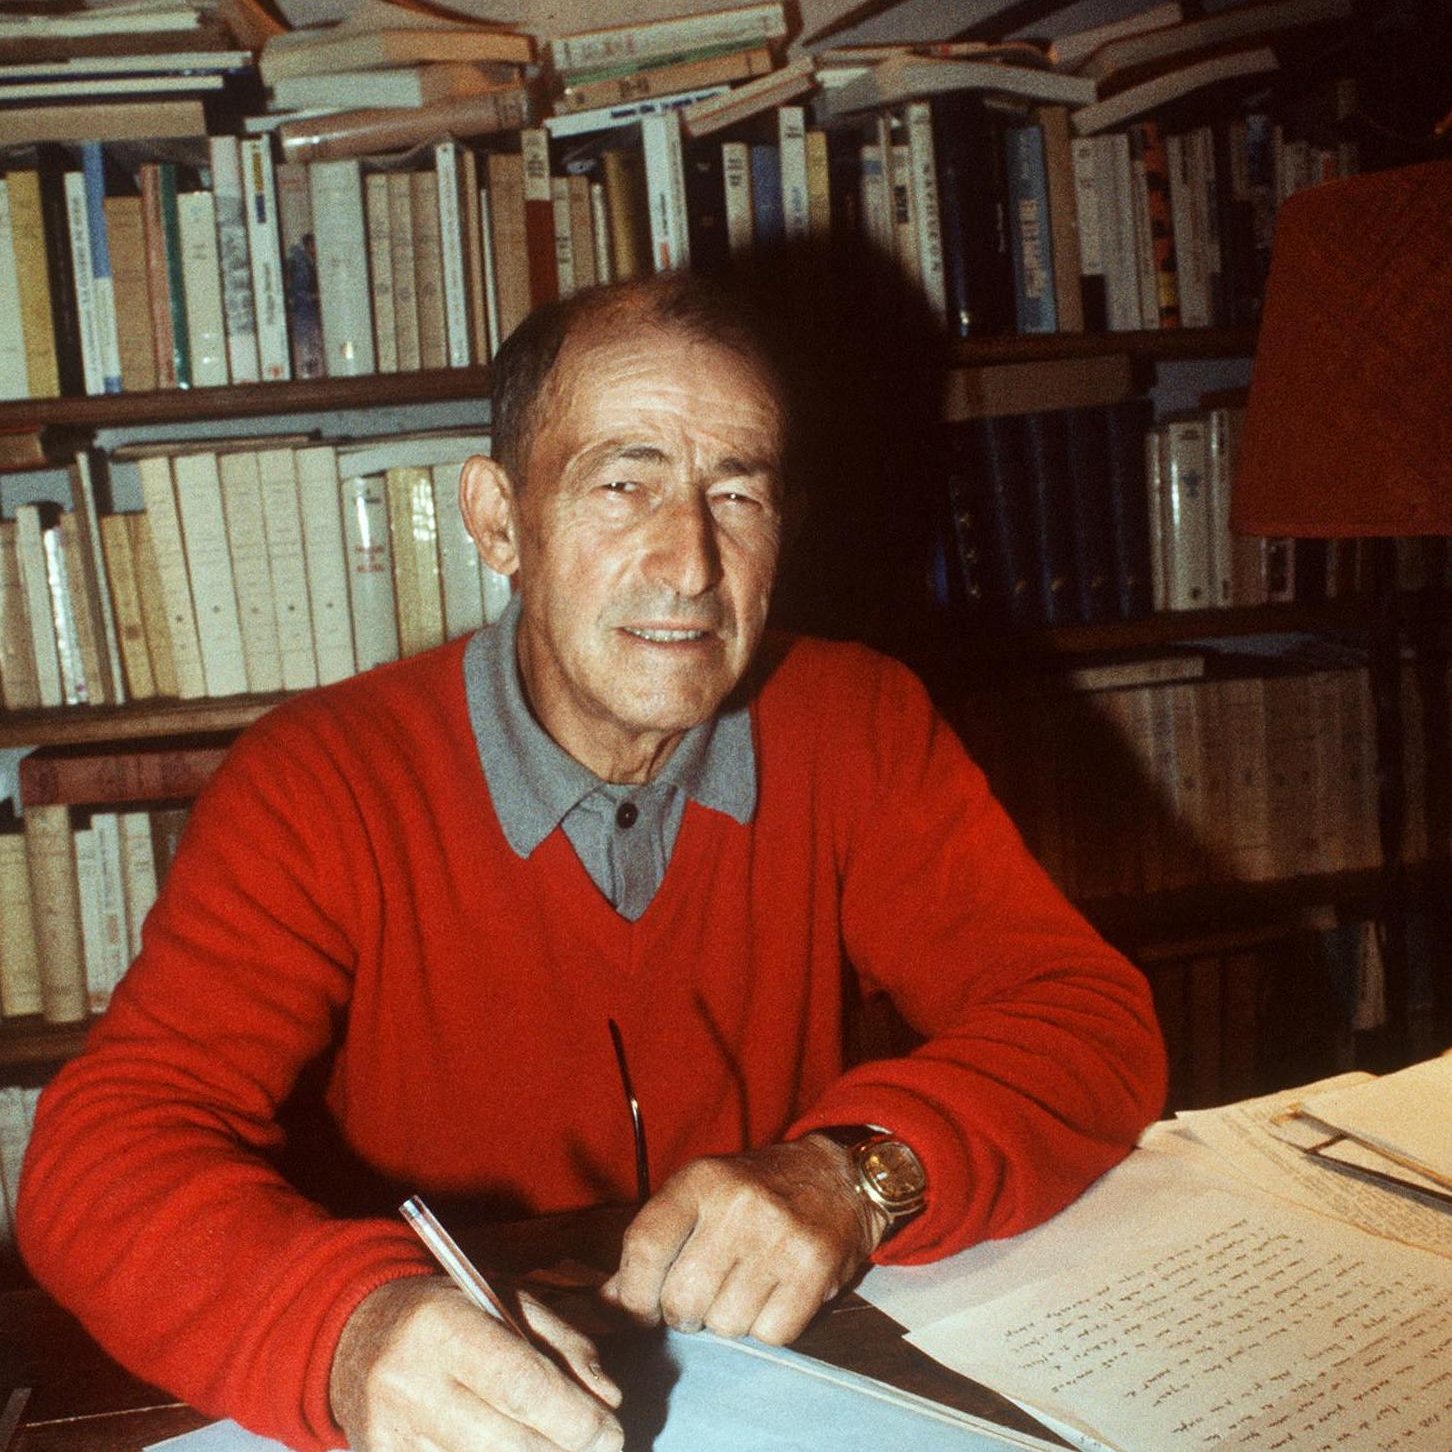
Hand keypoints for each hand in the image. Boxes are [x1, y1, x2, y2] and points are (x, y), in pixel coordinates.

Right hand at [330, 1275, 622, 1451]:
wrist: (358, 1335)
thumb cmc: (446, 1312)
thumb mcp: (506, 1298)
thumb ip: (563, 1341)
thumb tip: (607, 1397)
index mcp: (443, 1327)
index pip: (521, 1385)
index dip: (575, 1417)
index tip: (611, 1430)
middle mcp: (411, 1385)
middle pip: (508, 1444)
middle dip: (566, 1451)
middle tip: (599, 1445)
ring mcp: (392, 1436)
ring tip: (558, 1445)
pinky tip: (515, 1448)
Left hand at [599, 1136, 883, 1344]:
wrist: (838, 1179)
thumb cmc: (754, 1191)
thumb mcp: (698, 1194)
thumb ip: (653, 1241)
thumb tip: (607, 1302)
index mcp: (700, 1180)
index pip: (644, 1246)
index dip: (634, 1293)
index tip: (641, 1308)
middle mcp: (738, 1204)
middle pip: (682, 1300)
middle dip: (684, 1313)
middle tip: (702, 1295)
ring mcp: (779, 1237)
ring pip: (725, 1325)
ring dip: (729, 1320)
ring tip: (744, 1286)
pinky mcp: (814, 1269)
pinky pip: (771, 1334)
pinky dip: (769, 1327)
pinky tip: (774, 1294)